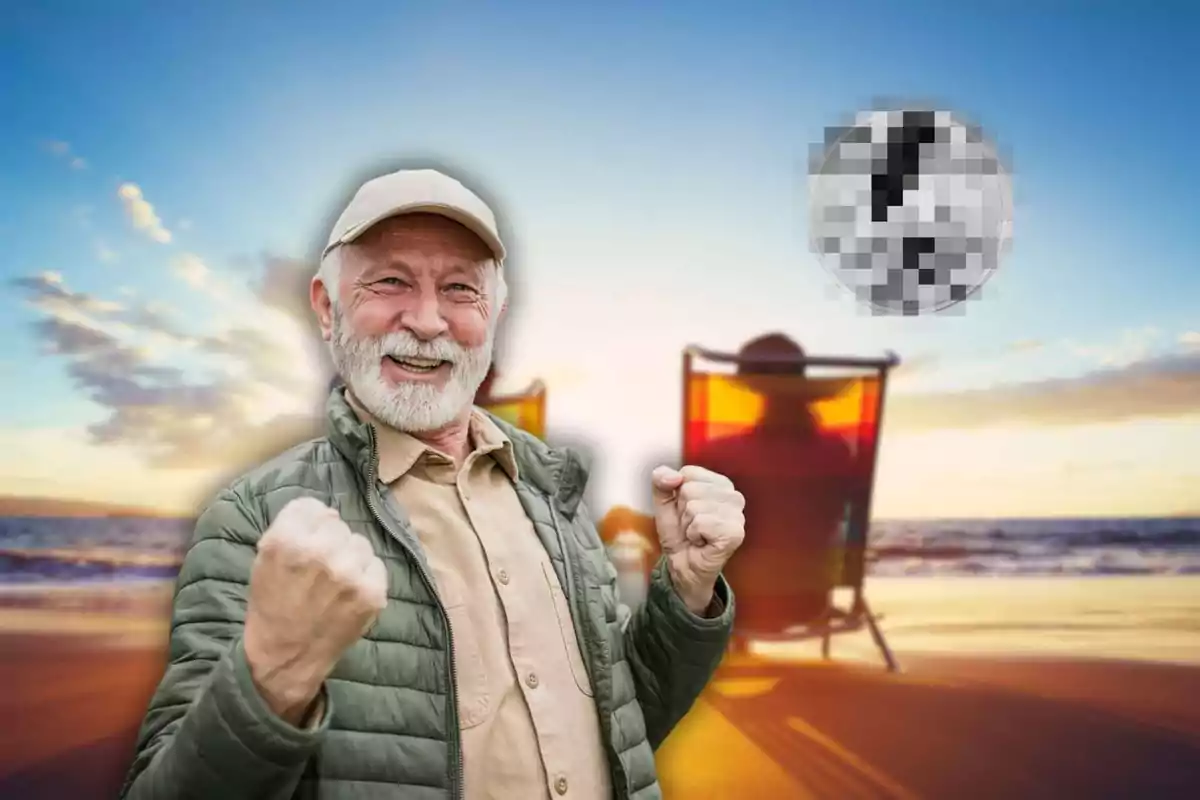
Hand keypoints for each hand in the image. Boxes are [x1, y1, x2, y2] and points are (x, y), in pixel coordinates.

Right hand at [243, 497, 387, 724]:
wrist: (286, 658)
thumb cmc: (272, 606)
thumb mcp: (264, 560)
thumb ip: (290, 529)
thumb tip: (326, 513)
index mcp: (286, 541)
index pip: (310, 506)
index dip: (308, 523)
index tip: (305, 540)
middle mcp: (320, 552)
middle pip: (336, 523)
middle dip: (328, 541)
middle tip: (318, 568)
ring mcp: (350, 573)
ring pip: (359, 542)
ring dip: (349, 556)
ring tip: (334, 582)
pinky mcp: (373, 592)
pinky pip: (376, 565)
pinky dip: (365, 576)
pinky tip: (349, 593)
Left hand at [651, 465, 744, 614]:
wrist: (683, 566)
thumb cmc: (679, 534)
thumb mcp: (663, 503)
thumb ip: (661, 481)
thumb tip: (672, 475)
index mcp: (720, 484)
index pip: (688, 473)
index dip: (678, 495)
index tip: (685, 512)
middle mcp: (733, 496)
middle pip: (689, 489)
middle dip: (682, 512)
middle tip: (691, 526)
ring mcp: (737, 514)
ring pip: (694, 507)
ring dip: (688, 525)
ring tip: (696, 535)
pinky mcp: (734, 533)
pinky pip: (701, 523)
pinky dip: (694, 535)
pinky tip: (702, 542)